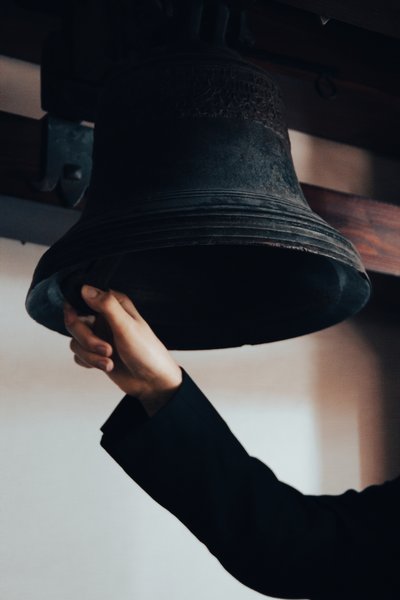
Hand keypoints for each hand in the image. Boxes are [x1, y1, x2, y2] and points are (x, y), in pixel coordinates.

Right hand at [64, 285, 182, 415]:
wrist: (152, 381)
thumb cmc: (146, 351)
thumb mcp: (126, 326)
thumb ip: (106, 305)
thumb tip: (85, 288)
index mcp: (113, 304)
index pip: (82, 297)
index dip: (75, 310)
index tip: (80, 321)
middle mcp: (104, 318)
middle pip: (74, 322)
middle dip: (87, 340)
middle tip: (106, 349)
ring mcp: (99, 336)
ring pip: (75, 341)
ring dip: (90, 355)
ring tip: (110, 361)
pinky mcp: (95, 353)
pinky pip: (78, 356)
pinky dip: (90, 362)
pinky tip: (107, 366)